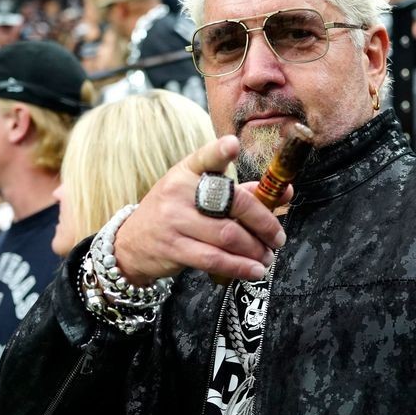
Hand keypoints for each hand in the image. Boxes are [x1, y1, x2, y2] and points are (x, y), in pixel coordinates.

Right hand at [113, 135, 288, 284]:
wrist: (130, 243)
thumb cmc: (175, 213)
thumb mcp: (197, 194)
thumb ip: (241, 192)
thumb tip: (285, 192)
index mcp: (186, 171)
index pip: (205, 157)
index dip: (219, 151)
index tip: (233, 145)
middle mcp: (178, 191)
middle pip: (232, 203)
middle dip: (264, 222)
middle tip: (278, 236)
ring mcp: (174, 220)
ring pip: (227, 235)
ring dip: (255, 249)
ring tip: (268, 255)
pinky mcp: (173, 248)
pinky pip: (214, 259)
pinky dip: (239, 266)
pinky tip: (254, 269)